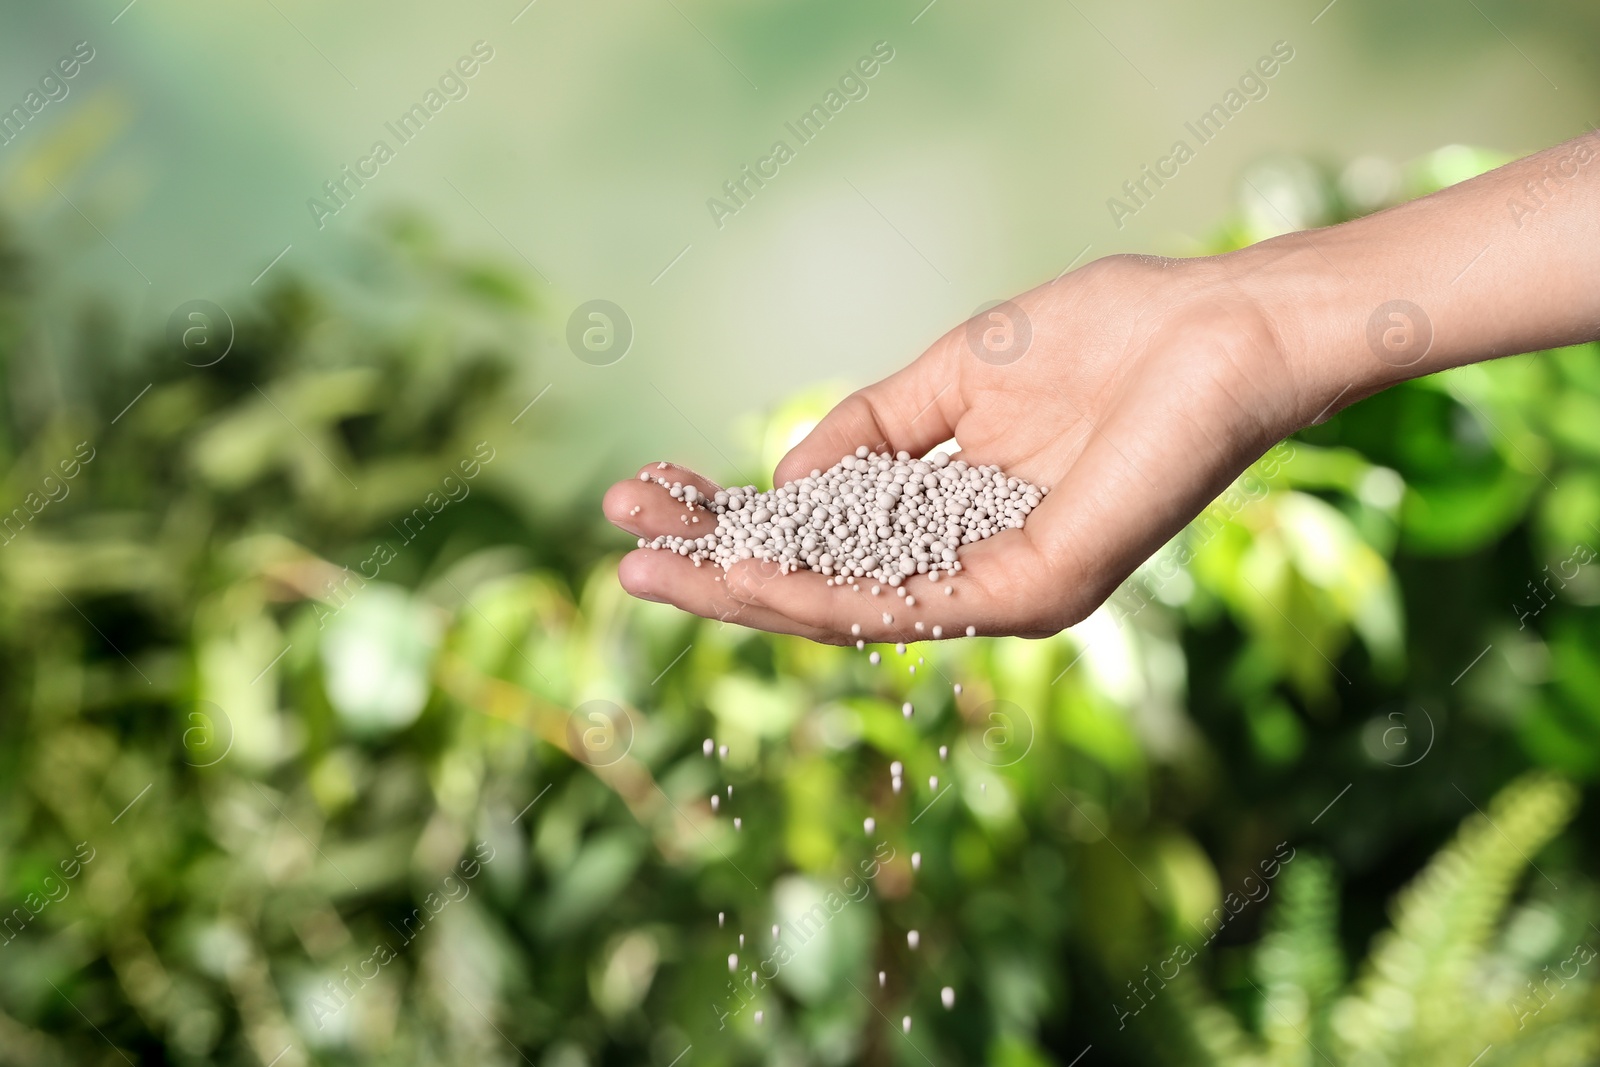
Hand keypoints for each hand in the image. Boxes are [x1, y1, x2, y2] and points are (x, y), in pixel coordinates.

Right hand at [603, 254, 1314, 642]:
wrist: (1219, 328)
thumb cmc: (1106, 335)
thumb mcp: (954, 373)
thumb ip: (869, 431)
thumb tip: (779, 483)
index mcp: (951, 512)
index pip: (819, 530)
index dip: (729, 516)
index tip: (648, 489)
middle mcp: (969, 563)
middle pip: (820, 581)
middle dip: (716, 565)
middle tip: (621, 547)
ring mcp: (1001, 588)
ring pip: (849, 608)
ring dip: (744, 591)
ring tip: (652, 567)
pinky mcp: (1035, 593)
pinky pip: (907, 605)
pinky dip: (820, 592)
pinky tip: (746, 573)